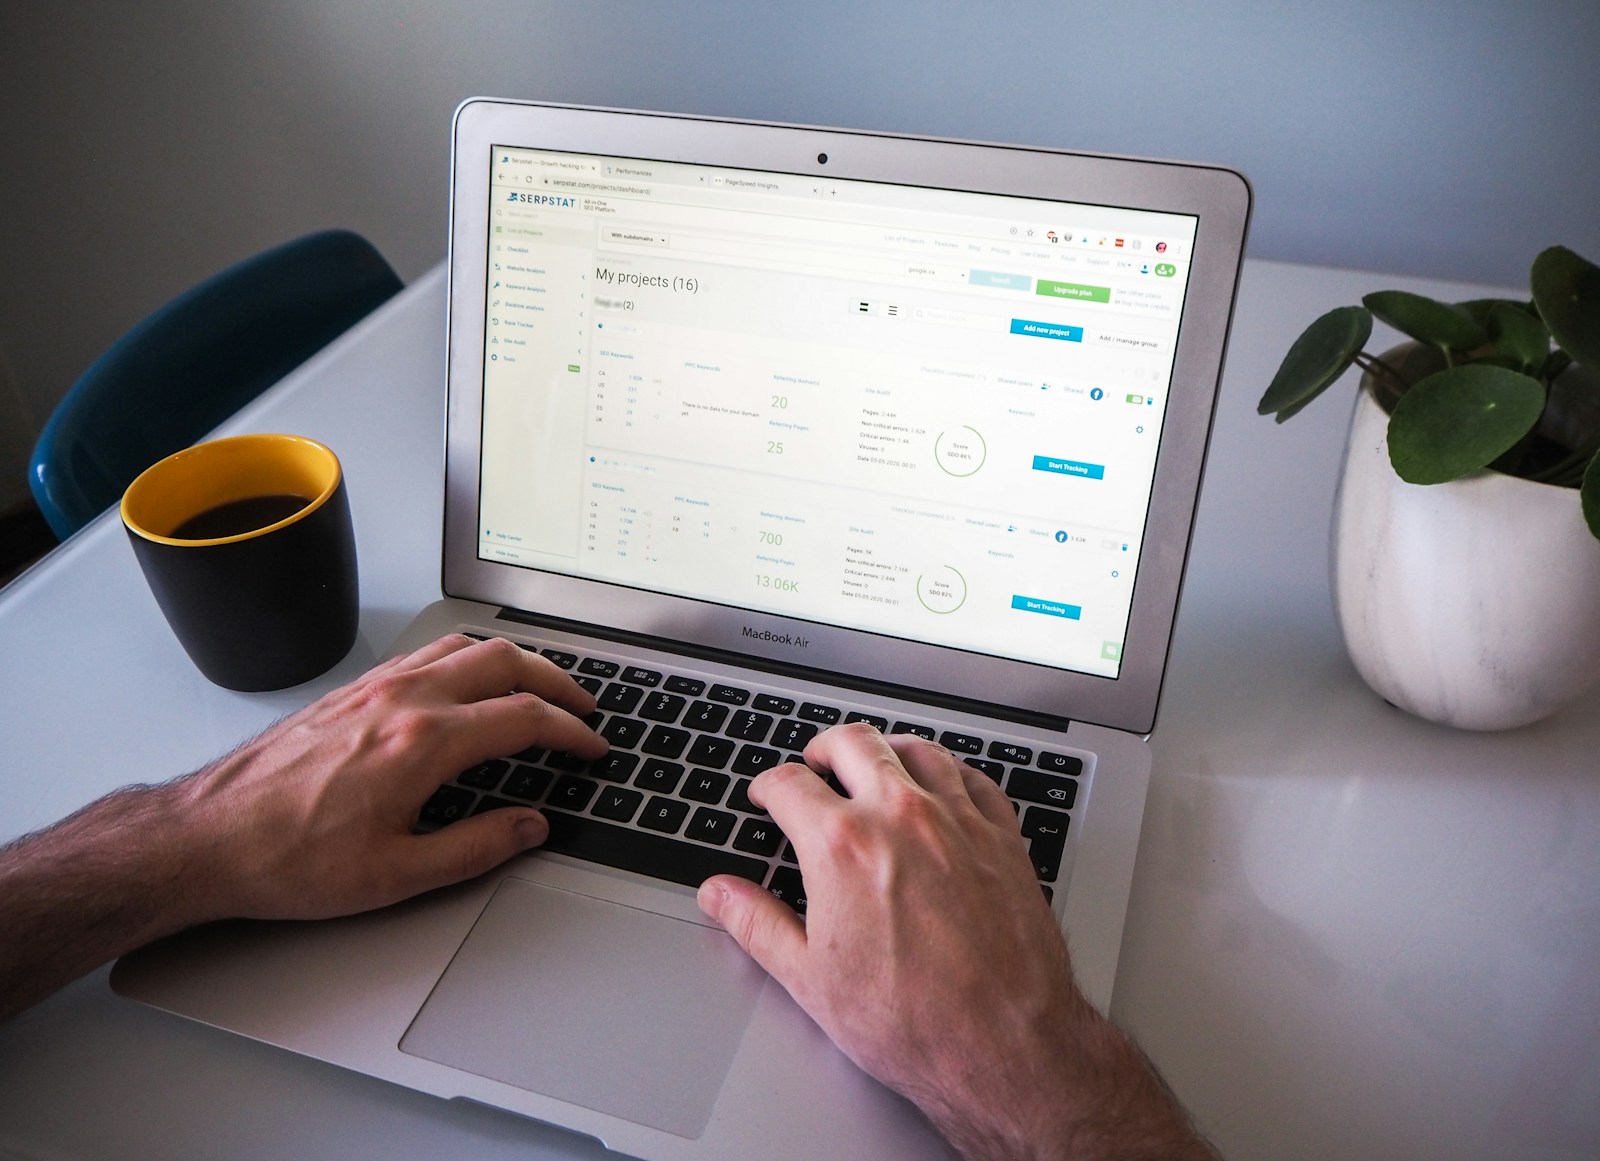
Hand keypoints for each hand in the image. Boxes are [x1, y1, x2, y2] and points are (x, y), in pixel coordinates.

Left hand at [0, 634, 606, 1023]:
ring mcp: (374, 688)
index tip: (592, 747)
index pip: (523, 718)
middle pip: (504, 662)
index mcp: (423, 743)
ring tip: (537, 687)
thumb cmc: (288, 860)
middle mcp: (402, 701)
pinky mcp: (351, 691)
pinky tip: (468, 683)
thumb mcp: (396, 876)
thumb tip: (530, 827)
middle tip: (583, 708)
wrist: (207, 837)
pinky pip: (425, 653)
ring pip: (465, 646)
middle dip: (557, 681)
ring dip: (513, 661)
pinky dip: (467, 658)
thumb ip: (477, 847)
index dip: (572, 732)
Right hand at [697, 723, 1211, 1160]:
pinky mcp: (1003, 836)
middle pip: (853, 743)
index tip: (767, 795)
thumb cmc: (915, 1022)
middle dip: (822, 748)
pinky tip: (941, 786)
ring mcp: (958, 820)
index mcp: (842, 846)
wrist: (1006, 1045)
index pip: (790, 783)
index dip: (768, 785)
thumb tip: (722, 896)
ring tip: (872, 764)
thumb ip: (757, 924)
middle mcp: (901, 817)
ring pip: (916, 749)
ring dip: (885, 750)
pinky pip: (972, 777)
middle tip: (813, 763)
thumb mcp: (810, 980)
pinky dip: (947, 771)